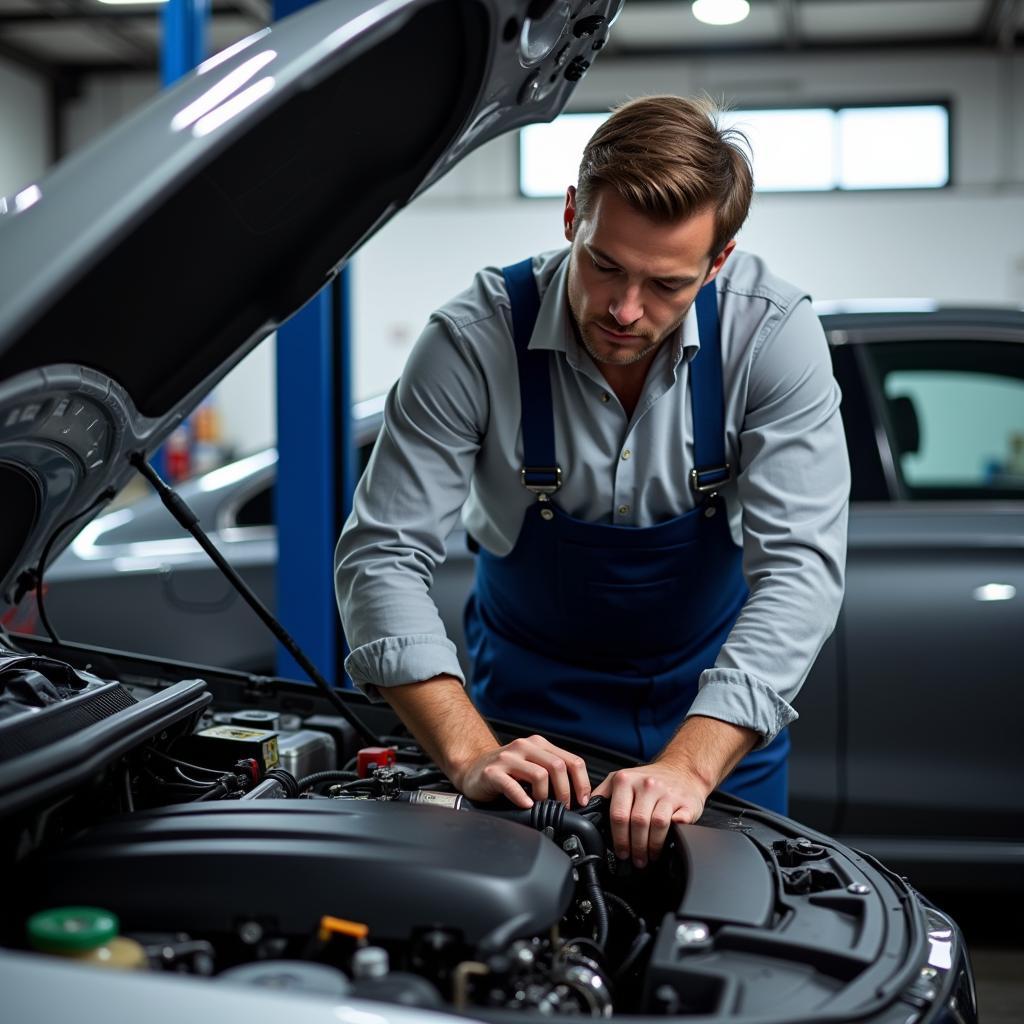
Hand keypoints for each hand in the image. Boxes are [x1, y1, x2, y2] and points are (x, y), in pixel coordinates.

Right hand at [452, 734, 590, 808]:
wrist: (473, 768)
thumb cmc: (506, 772)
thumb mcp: (532, 767)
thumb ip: (552, 774)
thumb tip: (578, 797)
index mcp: (539, 745)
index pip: (572, 760)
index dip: (582, 783)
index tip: (582, 801)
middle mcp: (525, 746)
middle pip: (558, 766)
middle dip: (565, 792)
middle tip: (563, 807)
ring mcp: (507, 758)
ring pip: (540, 774)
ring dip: (545, 796)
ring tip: (540, 805)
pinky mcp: (492, 771)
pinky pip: (512, 785)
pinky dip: (522, 798)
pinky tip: (525, 805)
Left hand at [592, 762, 707, 868]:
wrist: (682, 770)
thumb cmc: (649, 779)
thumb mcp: (622, 779)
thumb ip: (603, 794)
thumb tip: (585, 813)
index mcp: (626, 779)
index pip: (618, 814)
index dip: (619, 838)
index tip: (620, 852)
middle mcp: (647, 784)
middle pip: (638, 822)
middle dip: (635, 847)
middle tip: (635, 859)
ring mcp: (668, 793)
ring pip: (657, 825)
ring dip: (652, 846)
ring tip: (649, 856)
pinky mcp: (686, 802)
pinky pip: (679, 823)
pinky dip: (674, 835)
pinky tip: (669, 843)